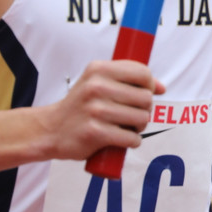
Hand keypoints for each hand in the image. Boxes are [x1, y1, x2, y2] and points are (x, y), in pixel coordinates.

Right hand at [41, 60, 164, 161]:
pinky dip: (132, 142)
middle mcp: (96, 87)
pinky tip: (122, 139)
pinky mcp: (95, 132)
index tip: (145, 93)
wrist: (51, 129)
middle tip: (132, 115)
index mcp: (99, 69)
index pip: (142, 73)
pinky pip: (131, 138)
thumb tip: (161, 87)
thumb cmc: (80, 106)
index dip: (150, 85)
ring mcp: (96, 110)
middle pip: (146, 98)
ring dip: (139, 127)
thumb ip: (127, 79)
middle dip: (145, 110)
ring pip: (142, 119)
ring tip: (126, 127)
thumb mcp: (96, 82)